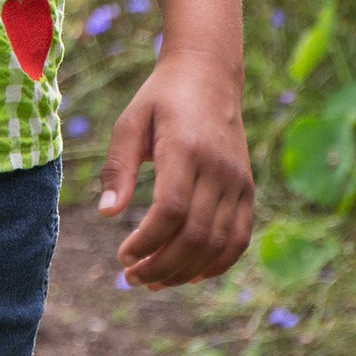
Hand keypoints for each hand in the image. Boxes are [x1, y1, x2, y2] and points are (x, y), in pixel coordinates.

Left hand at [97, 49, 253, 289]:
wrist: (208, 75)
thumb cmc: (160, 99)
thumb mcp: (130, 122)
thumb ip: (118, 167)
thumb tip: (107, 214)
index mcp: (185, 149)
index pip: (171, 211)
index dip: (147, 242)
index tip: (123, 255)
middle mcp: (218, 168)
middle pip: (196, 235)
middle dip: (162, 265)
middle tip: (132, 277)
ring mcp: (238, 180)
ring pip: (218, 243)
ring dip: (186, 271)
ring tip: (154, 280)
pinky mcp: (248, 188)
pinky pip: (239, 237)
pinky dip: (218, 263)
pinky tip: (191, 275)